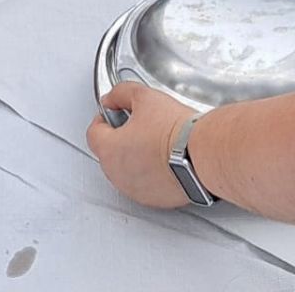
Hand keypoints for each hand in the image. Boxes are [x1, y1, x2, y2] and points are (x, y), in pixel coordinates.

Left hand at [88, 84, 196, 208]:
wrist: (200, 156)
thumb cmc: (174, 131)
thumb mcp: (144, 96)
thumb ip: (120, 94)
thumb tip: (112, 99)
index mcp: (109, 150)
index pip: (93, 132)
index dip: (104, 118)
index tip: (115, 112)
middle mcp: (117, 174)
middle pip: (109, 152)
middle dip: (121, 137)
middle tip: (141, 125)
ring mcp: (134, 190)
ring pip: (126, 170)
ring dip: (135, 157)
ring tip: (156, 142)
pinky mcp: (153, 200)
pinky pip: (144, 184)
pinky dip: (150, 173)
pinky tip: (165, 160)